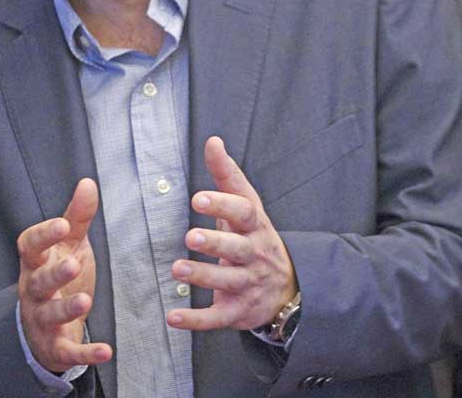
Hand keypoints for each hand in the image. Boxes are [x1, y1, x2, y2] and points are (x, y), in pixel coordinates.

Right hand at [17, 178, 112, 372]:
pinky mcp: (56, 346)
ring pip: (50, 314)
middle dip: (55, 274)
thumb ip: (77, 217)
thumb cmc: (58, 276)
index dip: (44, 236)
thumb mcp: (68, 246)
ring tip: (85, 300)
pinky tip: (107, 351)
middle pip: (38, 281)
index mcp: (36, 262)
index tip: (62, 224)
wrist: (44, 327)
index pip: (30, 246)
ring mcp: (42, 319)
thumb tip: (88, 182)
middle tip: (73, 264)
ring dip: (66, 309)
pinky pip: (68, 351)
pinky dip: (86, 353)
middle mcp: (34, 290)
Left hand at [167, 136, 296, 331]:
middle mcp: (254, 255)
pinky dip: (195, 320)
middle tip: (190, 237)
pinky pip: (217, 317)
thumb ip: (226, 175)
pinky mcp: (238, 311)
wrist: (289, 287)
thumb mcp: (246, 205)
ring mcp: (247, 284)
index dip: (222, 205)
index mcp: (254, 226)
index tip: (198, 199)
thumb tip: (212, 141)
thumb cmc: (254, 236)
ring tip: (177, 269)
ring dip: (202, 277)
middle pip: (237, 249)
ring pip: (227, 281)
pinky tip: (173, 317)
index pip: (243, 213)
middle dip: (215, 243)